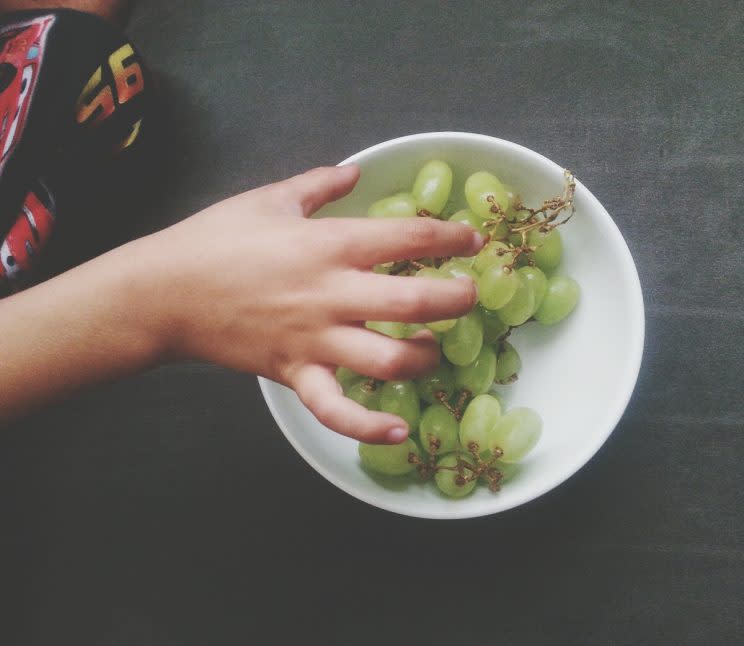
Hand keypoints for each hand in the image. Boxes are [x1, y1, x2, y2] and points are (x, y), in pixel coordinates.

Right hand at [146, 165, 482, 442]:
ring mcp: (316, 340)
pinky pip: (337, 410)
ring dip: (424, 357)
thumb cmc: (215, 240)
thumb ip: (321, 183)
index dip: (451, 237)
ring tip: (431, 349)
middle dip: (458, 300)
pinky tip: (398, 429)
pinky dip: (369, 425)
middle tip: (469, 296)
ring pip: (390, 359)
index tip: (471, 240)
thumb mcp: (270, 197)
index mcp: (330, 244)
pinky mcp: (295, 374)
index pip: (410, 237)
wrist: (164, 293)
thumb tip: (356, 170)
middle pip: (417, 301)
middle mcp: (333, 294)